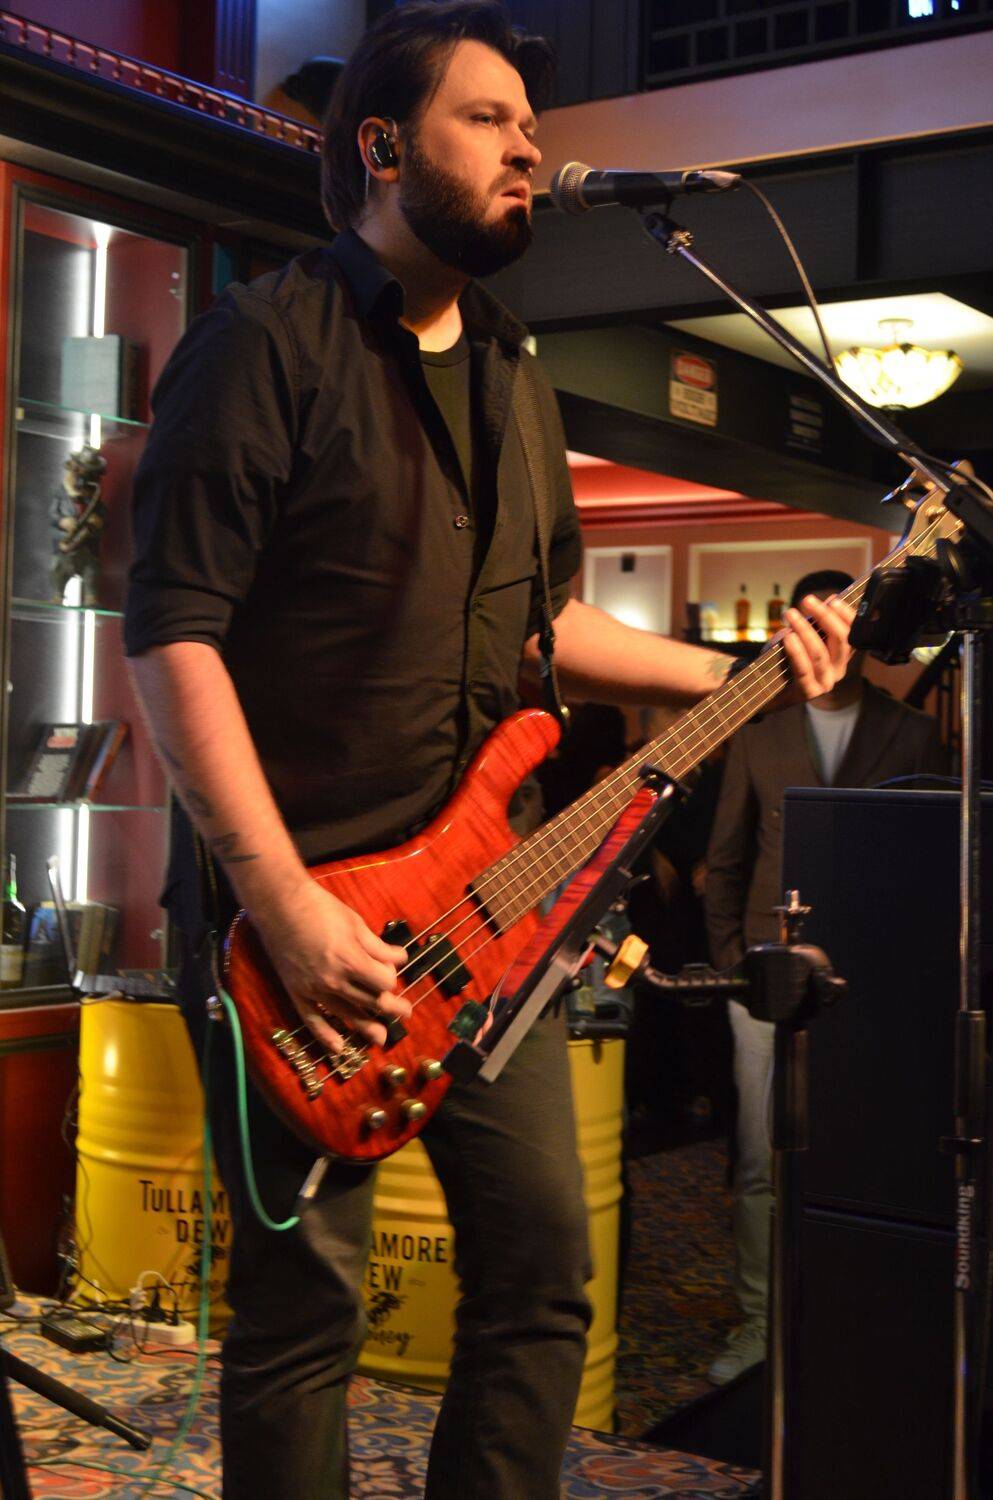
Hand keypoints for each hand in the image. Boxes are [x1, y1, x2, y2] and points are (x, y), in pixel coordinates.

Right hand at [252, 879, 410, 1053]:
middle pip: (370, 1002)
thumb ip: (378, 946)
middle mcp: (333, 980)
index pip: (383, 983)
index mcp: (350, 960)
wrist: (279, 905)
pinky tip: (338, 1049)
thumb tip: (401, 959)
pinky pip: (312, 1021)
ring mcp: (313, 989)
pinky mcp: (297, 992)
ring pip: (346, 1015)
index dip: (391, 977)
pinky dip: (325, 1036)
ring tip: (381, 1037)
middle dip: (391, 1008)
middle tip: (406, 1013)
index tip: (390, 968)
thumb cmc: (320, 908)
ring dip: (367, 1027)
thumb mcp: (355, 923)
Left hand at [778, 593, 854, 703]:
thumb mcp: (804, 637)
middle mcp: (838, 669)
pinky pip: (803, 669)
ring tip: (791, 615)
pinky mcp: (808, 692)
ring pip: (820, 653)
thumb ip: (817, 623)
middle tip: (807, 600)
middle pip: (840, 640)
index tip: (832, 600)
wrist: (770, 690)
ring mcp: (825, 683)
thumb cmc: (787, 659)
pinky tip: (788, 636)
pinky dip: (796, 651)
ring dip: (805, 630)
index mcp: (842, 655)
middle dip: (824, 616)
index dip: (846, 615)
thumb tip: (831, 600)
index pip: (853, 633)